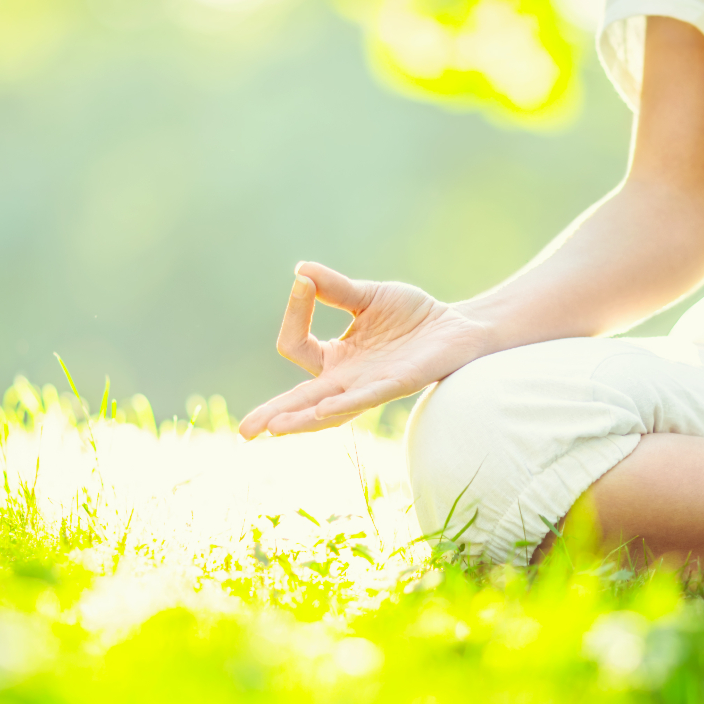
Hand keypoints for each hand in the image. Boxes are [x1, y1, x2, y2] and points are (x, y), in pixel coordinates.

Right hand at [237, 262, 494, 436]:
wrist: (458, 326)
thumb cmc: (413, 317)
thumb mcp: (367, 297)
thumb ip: (334, 289)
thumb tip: (300, 271)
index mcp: (336, 360)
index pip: (296, 346)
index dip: (294, 312)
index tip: (304, 281)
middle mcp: (347, 381)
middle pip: (301, 401)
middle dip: (273, 416)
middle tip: (245, 432)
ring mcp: (370, 387)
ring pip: (327, 410)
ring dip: (301, 419)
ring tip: (274, 429)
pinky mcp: (396, 385)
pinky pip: (364, 398)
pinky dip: (341, 403)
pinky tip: (322, 409)